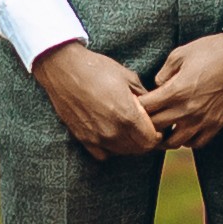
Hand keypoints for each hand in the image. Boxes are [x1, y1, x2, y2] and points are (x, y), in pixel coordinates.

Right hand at [32, 38, 165, 160]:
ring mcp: (96, 137)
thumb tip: (155, 108)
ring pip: (122, 152)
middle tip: (146, 127)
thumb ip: (145, 97)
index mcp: (127, 115)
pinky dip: (111, 148)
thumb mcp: (128, 78)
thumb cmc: (98, 69)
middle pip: (139, 149)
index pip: (151, 140)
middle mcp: (112, 131)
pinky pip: (103, 154)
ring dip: (130, 144)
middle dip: (146, 140)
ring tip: (130, 129)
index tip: (158, 126)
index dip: (158, 134)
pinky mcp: (83, 138)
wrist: (65, 70)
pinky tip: (112, 134)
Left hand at [136, 33, 222, 147]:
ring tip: (161, 129)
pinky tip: (183, 130)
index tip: (134, 103)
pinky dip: (186, 141)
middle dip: (145, 123)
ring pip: (173, 143)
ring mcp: (202, 120)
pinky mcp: (215, 124)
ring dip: (164, 137)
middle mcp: (187, 110)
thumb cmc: (211, 51)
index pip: (145, 109)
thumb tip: (156, 88)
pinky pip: (195, 143)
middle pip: (154, 128)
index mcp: (176, 91)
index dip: (135, 107)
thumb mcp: (180, 54)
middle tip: (142, 118)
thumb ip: (163, 73)